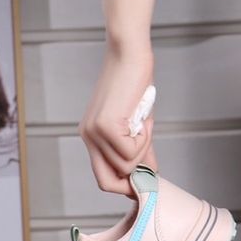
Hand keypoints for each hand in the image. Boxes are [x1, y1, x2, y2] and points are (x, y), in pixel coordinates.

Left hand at [79, 47, 156, 194]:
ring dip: (143, 149)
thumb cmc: (134, 84)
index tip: (143, 183)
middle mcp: (88, 138)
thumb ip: (141, 152)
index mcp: (92, 138)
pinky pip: (131, 152)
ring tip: (144, 125)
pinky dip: (144, 140)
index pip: (103, 179)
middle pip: (107, 182)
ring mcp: (94, 133)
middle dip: (132, 180)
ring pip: (125, 166)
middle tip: (149, 167)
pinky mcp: (105, 126)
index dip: (124, 186)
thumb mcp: (138, 125)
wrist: (129, 53)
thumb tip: (151, 175)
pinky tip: (143, 121)